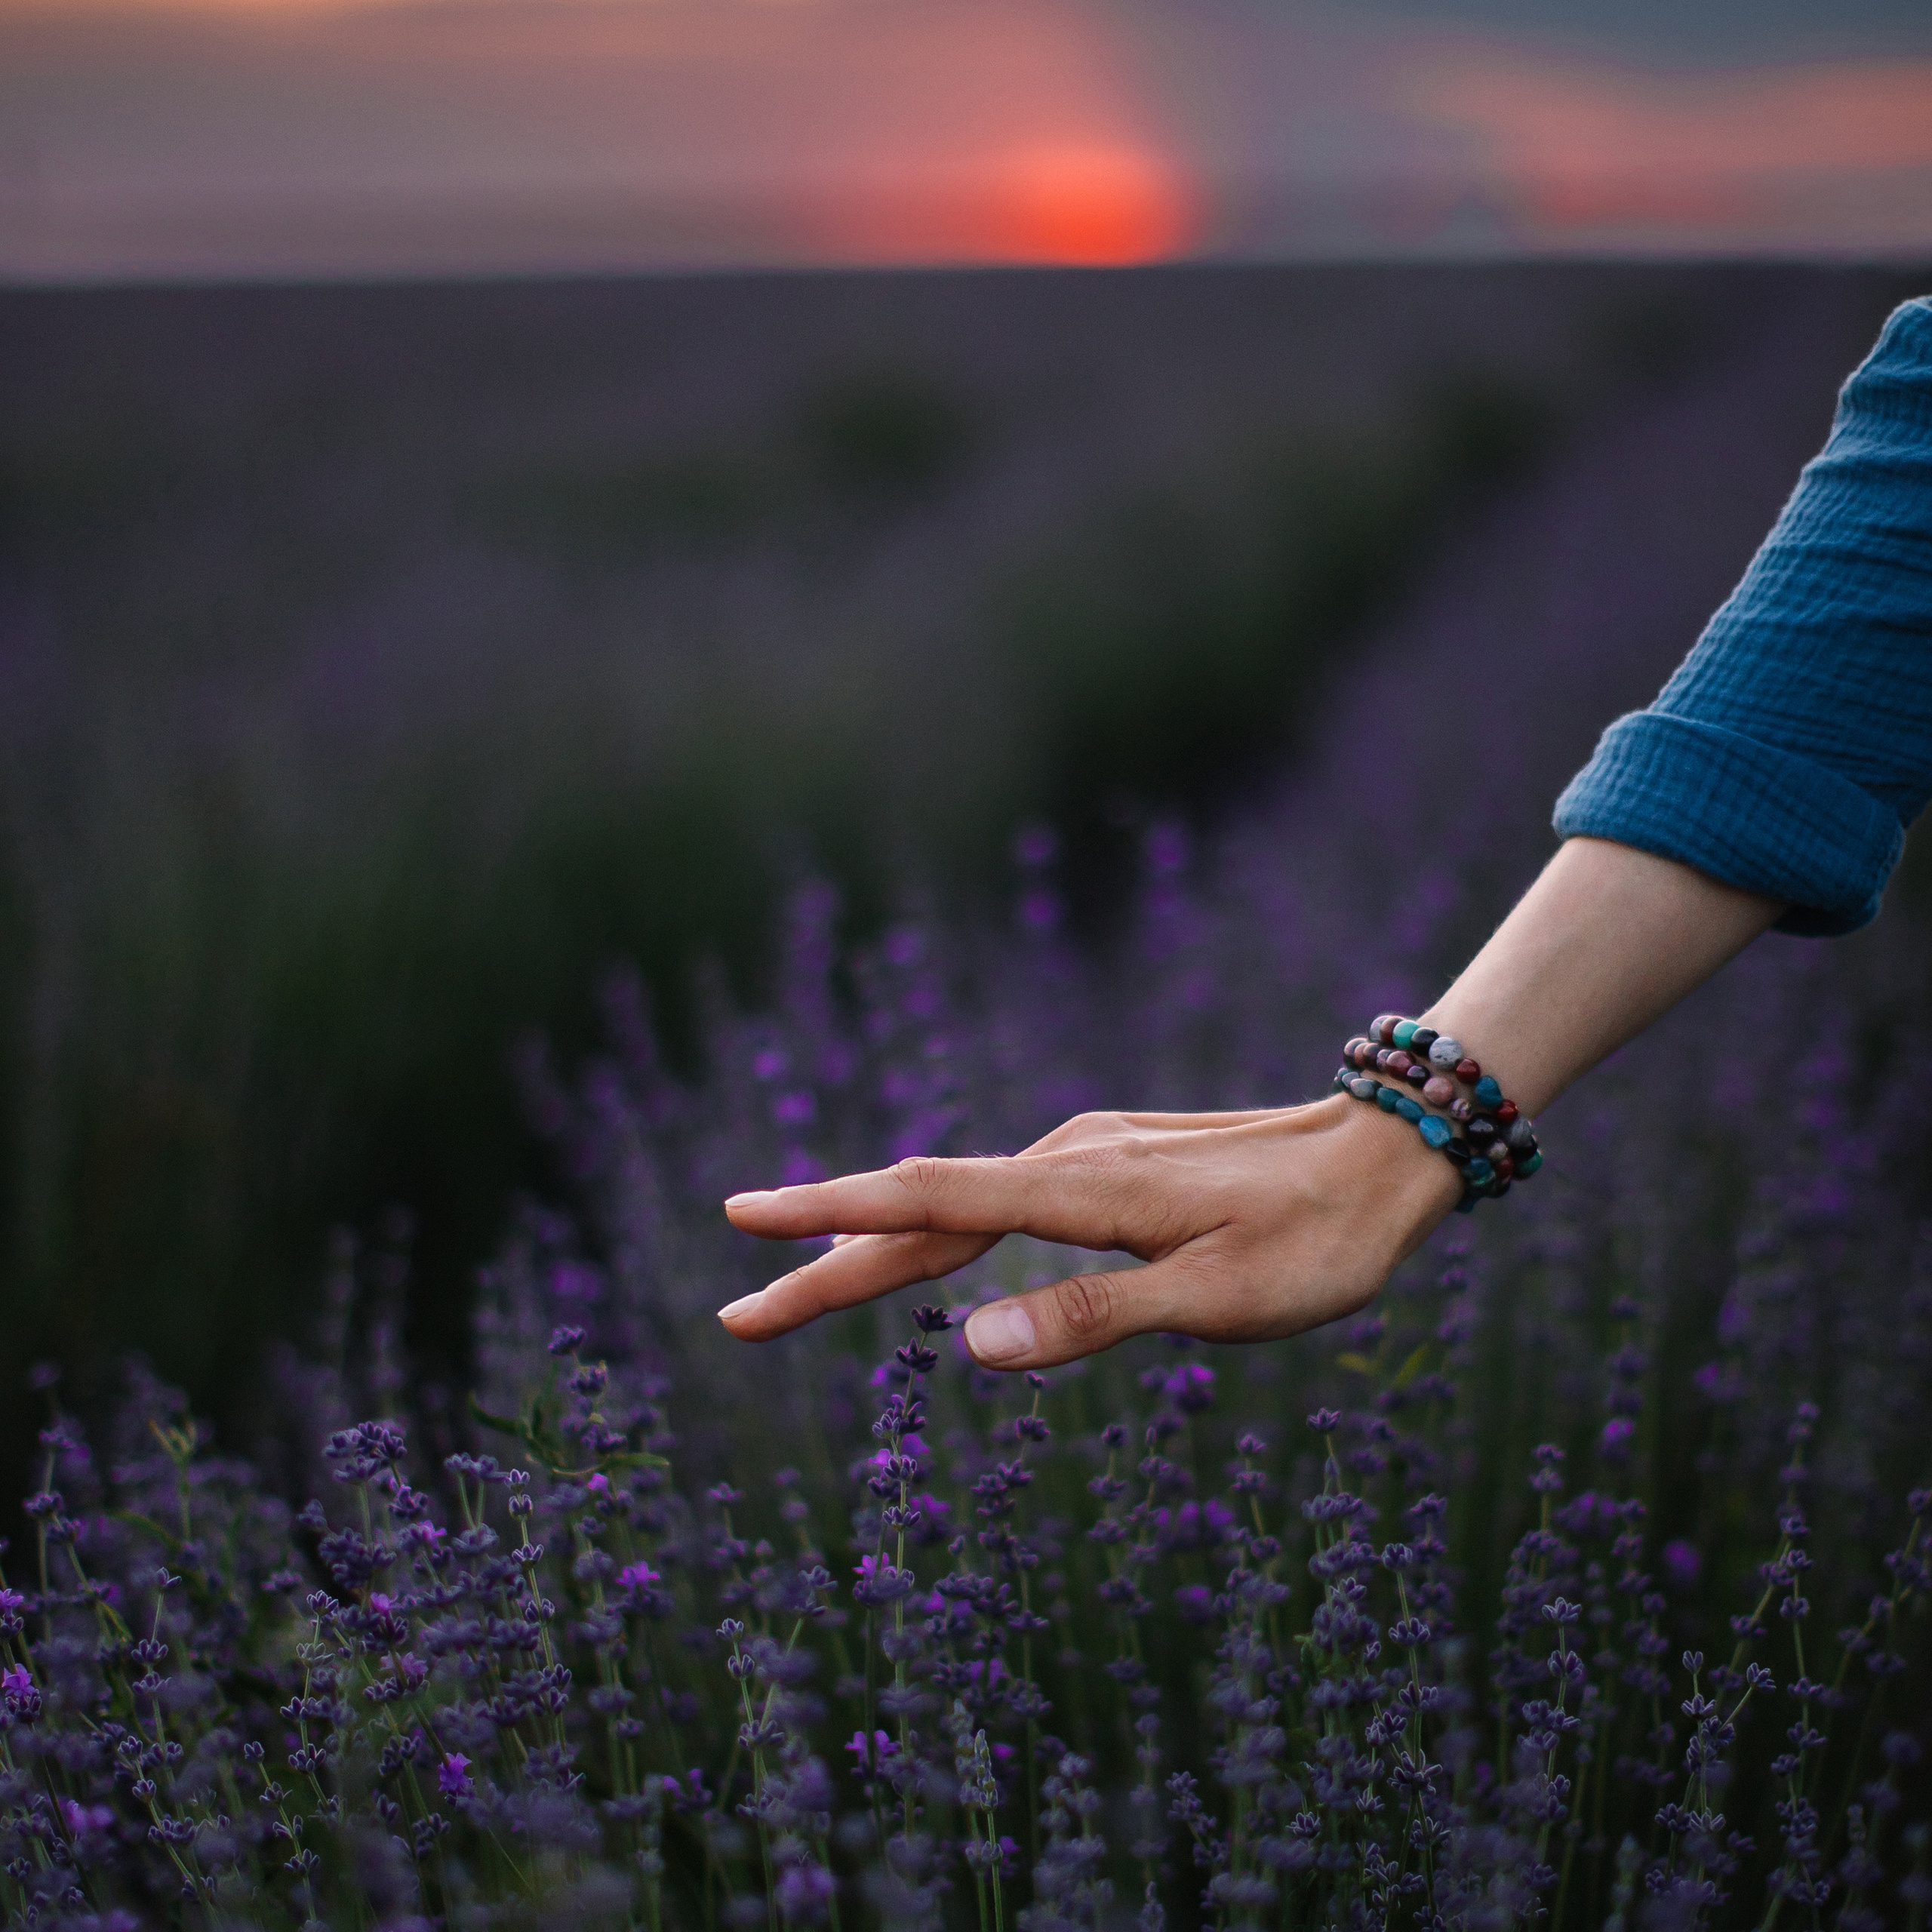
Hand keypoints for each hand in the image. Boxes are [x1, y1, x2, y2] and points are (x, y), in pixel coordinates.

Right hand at [718, 1094, 1460, 1369]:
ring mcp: (1088, 1157)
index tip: (742, 1220)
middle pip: (921, 1210)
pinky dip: (940, 1228)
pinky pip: (1000, 1199)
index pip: (927, 1201)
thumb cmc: (1315, 1238)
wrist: (1388, 1152)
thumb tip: (968, 1343)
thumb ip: (1092, 1317)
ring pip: (958, 1204)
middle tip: (738, 1312)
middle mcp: (1068, 1160)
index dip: (829, 1216)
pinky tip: (924, 1247)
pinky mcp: (1111, 1165)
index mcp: (1080, 1190)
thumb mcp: (1216, 1298)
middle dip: (826, 1262)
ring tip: (802, 1284)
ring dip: (878, 1247)